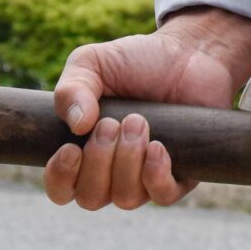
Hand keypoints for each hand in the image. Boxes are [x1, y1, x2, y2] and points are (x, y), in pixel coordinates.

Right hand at [42, 7, 250, 212]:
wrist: (190, 51)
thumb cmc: (137, 61)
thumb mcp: (92, 63)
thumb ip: (71, 88)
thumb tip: (76, 126)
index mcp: (83, 151)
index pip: (60, 189)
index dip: (60, 177)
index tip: (71, 148)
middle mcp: (112, 172)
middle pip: (90, 198)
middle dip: (98, 161)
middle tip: (112, 123)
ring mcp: (146, 177)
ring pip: (125, 198)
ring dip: (127, 160)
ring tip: (138, 121)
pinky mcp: (181, 175)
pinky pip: (162, 197)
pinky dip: (155, 174)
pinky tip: (157, 146)